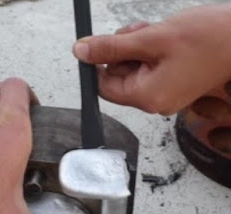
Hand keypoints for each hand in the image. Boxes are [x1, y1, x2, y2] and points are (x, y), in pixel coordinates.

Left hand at [73, 5, 230, 114]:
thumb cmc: (210, 38)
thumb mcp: (152, 38)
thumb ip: (112, 47)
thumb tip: (82, 52)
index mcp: (148, 97)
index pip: (105, 88)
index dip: (99, 65)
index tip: (99, 45)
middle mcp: (156, 102)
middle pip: (119, 78)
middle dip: (122, 52)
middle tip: (137, 33)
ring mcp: (166, 94)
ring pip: (134, 70)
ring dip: (136, 48)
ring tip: (153, 32)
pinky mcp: (173, 84)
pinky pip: (150, 69)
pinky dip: (149, 51)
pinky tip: (161, 38)